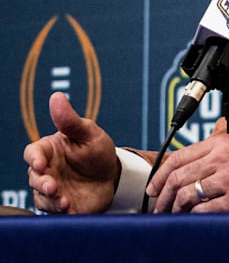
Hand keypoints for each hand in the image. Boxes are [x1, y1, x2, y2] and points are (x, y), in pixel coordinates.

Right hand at [24, 92, 119, 213]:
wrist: (113, 175)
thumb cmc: (96, 150)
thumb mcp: (88, 133)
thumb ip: (70, 120)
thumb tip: (57, 97)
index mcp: (48, 151)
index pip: (32, 153)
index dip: (34, 158)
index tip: (40, 163)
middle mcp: (46, 171)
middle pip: (34, 178)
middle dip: (42, 183)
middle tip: (54, 186)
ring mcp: (52, 189)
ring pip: (42, 197)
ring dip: (51, 200)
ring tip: (64, 202)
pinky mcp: (61, 205)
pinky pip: (54, 212)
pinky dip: (61, 212)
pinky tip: (71, 210)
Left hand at [146, 134, 228, 212]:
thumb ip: (218, 152)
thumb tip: (189, 165)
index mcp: (223, 143)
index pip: (178, 157)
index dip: (160, 175)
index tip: (154, 187)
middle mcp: (224, 158)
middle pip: (178, 177)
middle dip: (162, 196)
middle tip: (159, 207)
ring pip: (186, 196)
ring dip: (175, 210)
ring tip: (174, 217)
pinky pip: (203, 211)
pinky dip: (193, 218)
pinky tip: (193, 220)